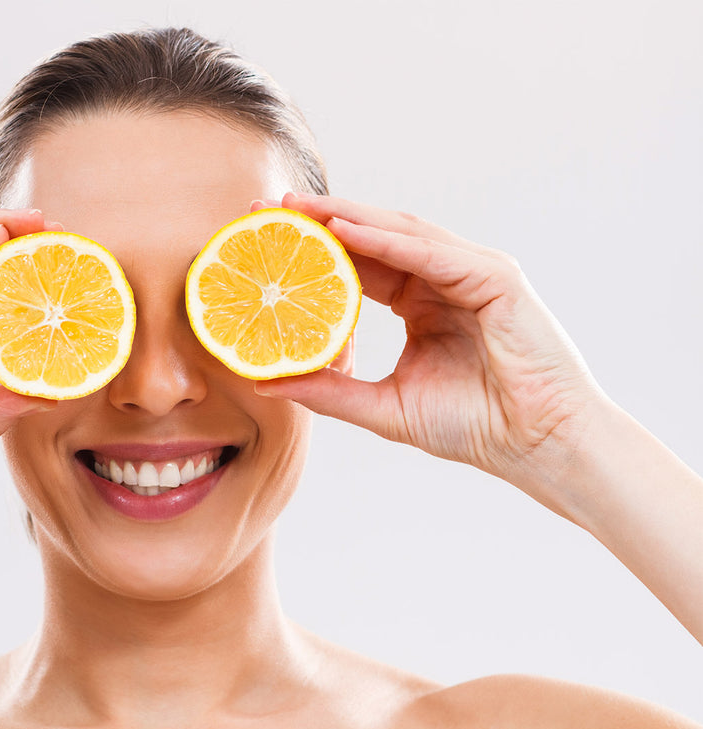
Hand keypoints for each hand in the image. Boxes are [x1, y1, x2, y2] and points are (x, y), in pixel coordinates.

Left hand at [258, 193, 607, 507]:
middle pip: (374, 238)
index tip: (263, 239)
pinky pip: (434, 254)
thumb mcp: (383, 406)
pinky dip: (390, 241)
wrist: (538, 447)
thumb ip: (329, 390)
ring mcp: (472, 273)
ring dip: (349, 217)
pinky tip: (347, 231)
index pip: (359, 265)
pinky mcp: (496, 279)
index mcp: (421, 304)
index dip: (313, 249)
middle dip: (321, 220)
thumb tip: (265, 379)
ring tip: (299, 209)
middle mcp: (444, 280)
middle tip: (268, 208)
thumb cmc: (474, 427)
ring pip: (401, 234)